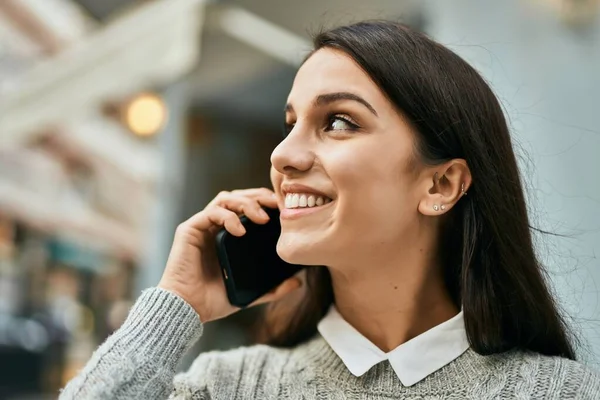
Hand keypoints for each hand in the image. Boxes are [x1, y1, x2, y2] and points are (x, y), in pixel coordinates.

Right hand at [158, 188, 301, 321]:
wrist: (187, 310)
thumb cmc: (214, 301)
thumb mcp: (251, 293)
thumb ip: (273, 288)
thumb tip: (298, 282)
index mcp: (229, 236)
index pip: (248, 207)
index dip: (266, 203)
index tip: (285, 210)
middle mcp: (215, 226)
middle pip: (239, 197)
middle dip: (259, 197)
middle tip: (277, 206)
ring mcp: (202, 226)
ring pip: (225, 198)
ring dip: (246, 203)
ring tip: (262, 218)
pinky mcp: (189, 229)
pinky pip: (211, 213)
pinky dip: (228, 217)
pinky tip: (240, 231)